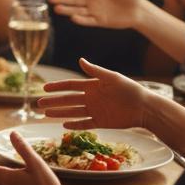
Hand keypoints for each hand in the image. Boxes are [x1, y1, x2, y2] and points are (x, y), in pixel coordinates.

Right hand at [37, 57, 154, 130]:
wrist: (145, 108)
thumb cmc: (130, 90)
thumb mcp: (113, 78)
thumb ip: (95, 71)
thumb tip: (80, 59)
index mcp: (93, 86)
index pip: (70, 86)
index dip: (57, 87)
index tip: (44, 88)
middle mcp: (91, 98)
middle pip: (68, 100)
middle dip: (53, 101)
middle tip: (39, 104)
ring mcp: (95, 110)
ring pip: (73, 112)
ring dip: (60, 112)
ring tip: (45, 114)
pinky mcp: (101, 122)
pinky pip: (84, 124)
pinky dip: (74, 125)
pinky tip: (64, 125)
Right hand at [49, 0, 142, 28]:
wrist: (139, 10)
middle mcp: (92, 1)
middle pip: (74, 0)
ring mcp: (95, 11)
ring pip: (78, 10)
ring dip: (67, 9)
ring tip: (56, 8)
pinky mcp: (100, 21)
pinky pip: (89, 20)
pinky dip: (81, 20)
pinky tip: (73, 18)